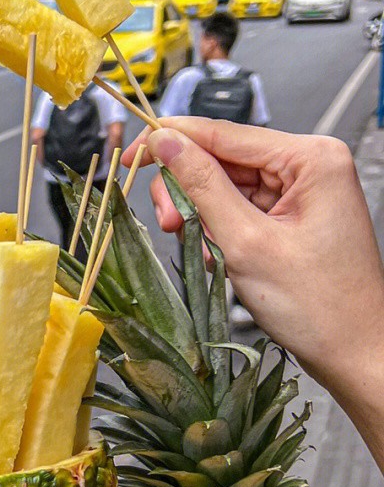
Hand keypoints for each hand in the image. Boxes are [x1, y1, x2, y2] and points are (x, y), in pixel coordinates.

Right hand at [125, 120, 383, 426]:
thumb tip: (167, 144)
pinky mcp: (292, 216)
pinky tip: (218, 255)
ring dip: (202, 216)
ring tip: (201, 248)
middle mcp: (309, 166)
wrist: (354, 352)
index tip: (132, 153)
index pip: (225, 133)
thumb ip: (202, 187)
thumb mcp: (247, 242)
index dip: (172, 141)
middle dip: (188, 191)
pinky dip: (219, 231)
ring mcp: (302, 192)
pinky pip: (240, 209)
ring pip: (226, 186)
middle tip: (170, 223)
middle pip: (223, 159)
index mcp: (311, 159)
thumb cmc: (321, 306)